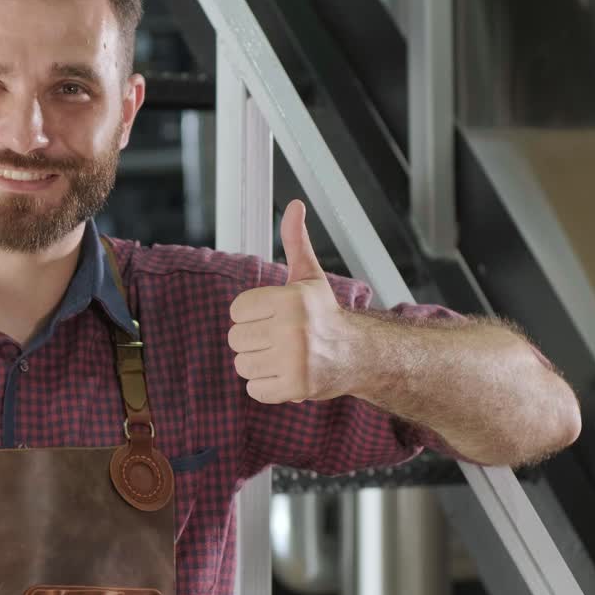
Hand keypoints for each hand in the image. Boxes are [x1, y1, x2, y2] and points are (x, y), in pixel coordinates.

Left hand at [227, 200, 359, 403]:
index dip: (251, 315)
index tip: (273, 317)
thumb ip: (294, 241)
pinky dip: (266, 386)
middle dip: (253, 341)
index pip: (236, 311)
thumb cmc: (324, 314)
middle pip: (235, 339)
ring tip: (282, 356)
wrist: (359, 355)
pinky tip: (286, 375)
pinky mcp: (295, 387)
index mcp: (290, 299)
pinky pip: (254, 389)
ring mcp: (295, 360)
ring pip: (242, 365)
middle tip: (278, 339)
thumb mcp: (308, 276)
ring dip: (259, 364)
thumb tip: (295, 204)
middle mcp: (293, 329)